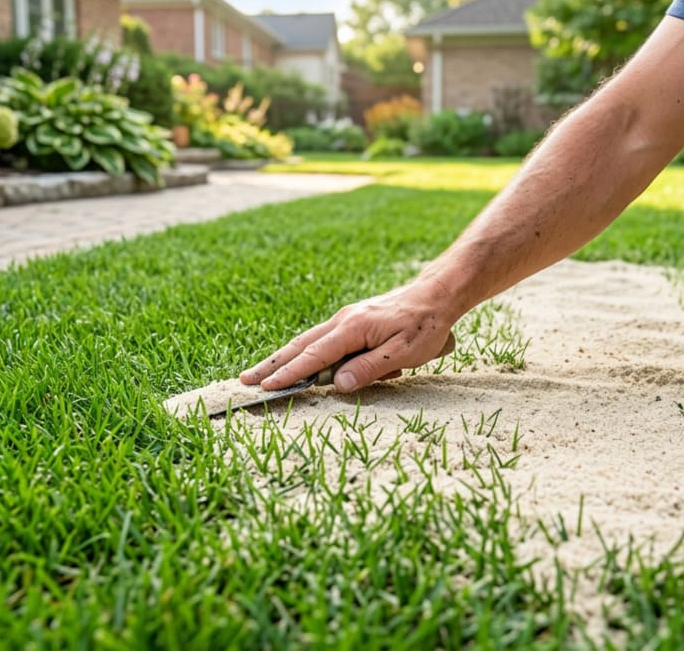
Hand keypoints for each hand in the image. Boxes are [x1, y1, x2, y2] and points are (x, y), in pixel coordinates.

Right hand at [240, 281, 459, 392]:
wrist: (437, 295)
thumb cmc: (425, 326)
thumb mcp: (404, 352)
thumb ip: (370, 368)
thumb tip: (338, 384)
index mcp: (353, 328)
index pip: (314, 356)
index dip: (290, 374)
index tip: (268, 387)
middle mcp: (343, 321)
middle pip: (300, 346)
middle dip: (272, 364)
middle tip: (245, 380)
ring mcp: (346, 319)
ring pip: (307, 341)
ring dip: (283, 358)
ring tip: (261, 374)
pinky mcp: (352, 322)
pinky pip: (321, 340)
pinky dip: (302, 352)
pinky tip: (295, 363)